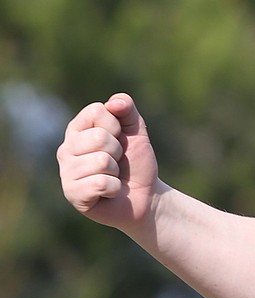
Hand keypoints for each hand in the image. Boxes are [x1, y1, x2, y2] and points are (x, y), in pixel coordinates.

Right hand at [58, 93, 159, 230]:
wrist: (145, 195)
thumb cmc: (136, 162)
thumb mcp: (136, 131)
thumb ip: (127, 110)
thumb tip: (114, 102)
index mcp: (78, 130)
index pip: (96, 111)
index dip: (116, 126)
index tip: (119, 139)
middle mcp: (66, 149)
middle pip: (98, 137)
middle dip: (117, 151)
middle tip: (117, 161)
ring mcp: (66, 173)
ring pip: (101, 161)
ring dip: (115, 171)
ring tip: (112, 177)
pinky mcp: (72, 194)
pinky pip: (100, 183)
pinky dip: (114, 188)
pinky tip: (108, 192)